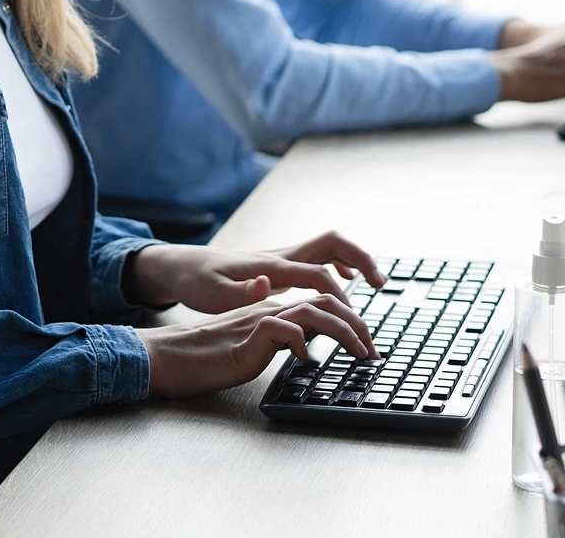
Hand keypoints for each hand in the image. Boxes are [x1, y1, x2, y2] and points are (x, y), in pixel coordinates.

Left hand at [125, 230, 386, 313]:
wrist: (182, 265)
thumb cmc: (196, 282)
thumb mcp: (211, 295)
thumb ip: (240, 293)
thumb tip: (266, 285)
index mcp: (272, 266)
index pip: (318, 273)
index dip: (340, 295)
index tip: (352, 320)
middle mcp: (282, 256)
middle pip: (333, 244)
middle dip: (362, 260)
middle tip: (382, 284)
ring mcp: (283, 257)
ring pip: (329, 247)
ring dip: (356, 260)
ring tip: (376, 284)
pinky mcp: (281, 263)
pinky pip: (319, 256)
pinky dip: (340, 264)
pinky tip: (347, 281)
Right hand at [137, 292, 374, 396]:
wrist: (173, 356)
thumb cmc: (209, 356)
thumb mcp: (253, 347)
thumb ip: (278, 340)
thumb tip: (306, 346)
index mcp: (272, 309)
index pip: (319, 304)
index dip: (348, 320)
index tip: (366, 345)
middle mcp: (270, 308)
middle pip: (323, 301)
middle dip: (357, 322)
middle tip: (374, 349)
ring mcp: (260, 319)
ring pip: (311, 311)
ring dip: (343, 330)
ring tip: (360, 352)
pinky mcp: (249, 335)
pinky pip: (283, 330)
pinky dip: (301, 342)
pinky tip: (306, 359)